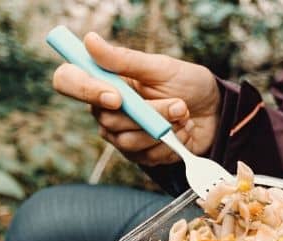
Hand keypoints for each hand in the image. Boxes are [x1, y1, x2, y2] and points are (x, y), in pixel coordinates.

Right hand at [52, 32, 219, 165]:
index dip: (84, 90)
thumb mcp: (160, 67)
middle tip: (178, 104)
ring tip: (184, 116)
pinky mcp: (140, 155)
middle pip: (107, 119)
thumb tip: (89, 41)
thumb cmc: (187, 84)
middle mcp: (106, 109)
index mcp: (104, 81)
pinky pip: (147, 157)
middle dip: (150, 114)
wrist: (214, 111)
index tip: (116, 96)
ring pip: (128, 141)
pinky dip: (171, 145)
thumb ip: (124, 60)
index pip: (68, 82)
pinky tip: (183, 132)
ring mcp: (121, 135)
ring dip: (163, 129)